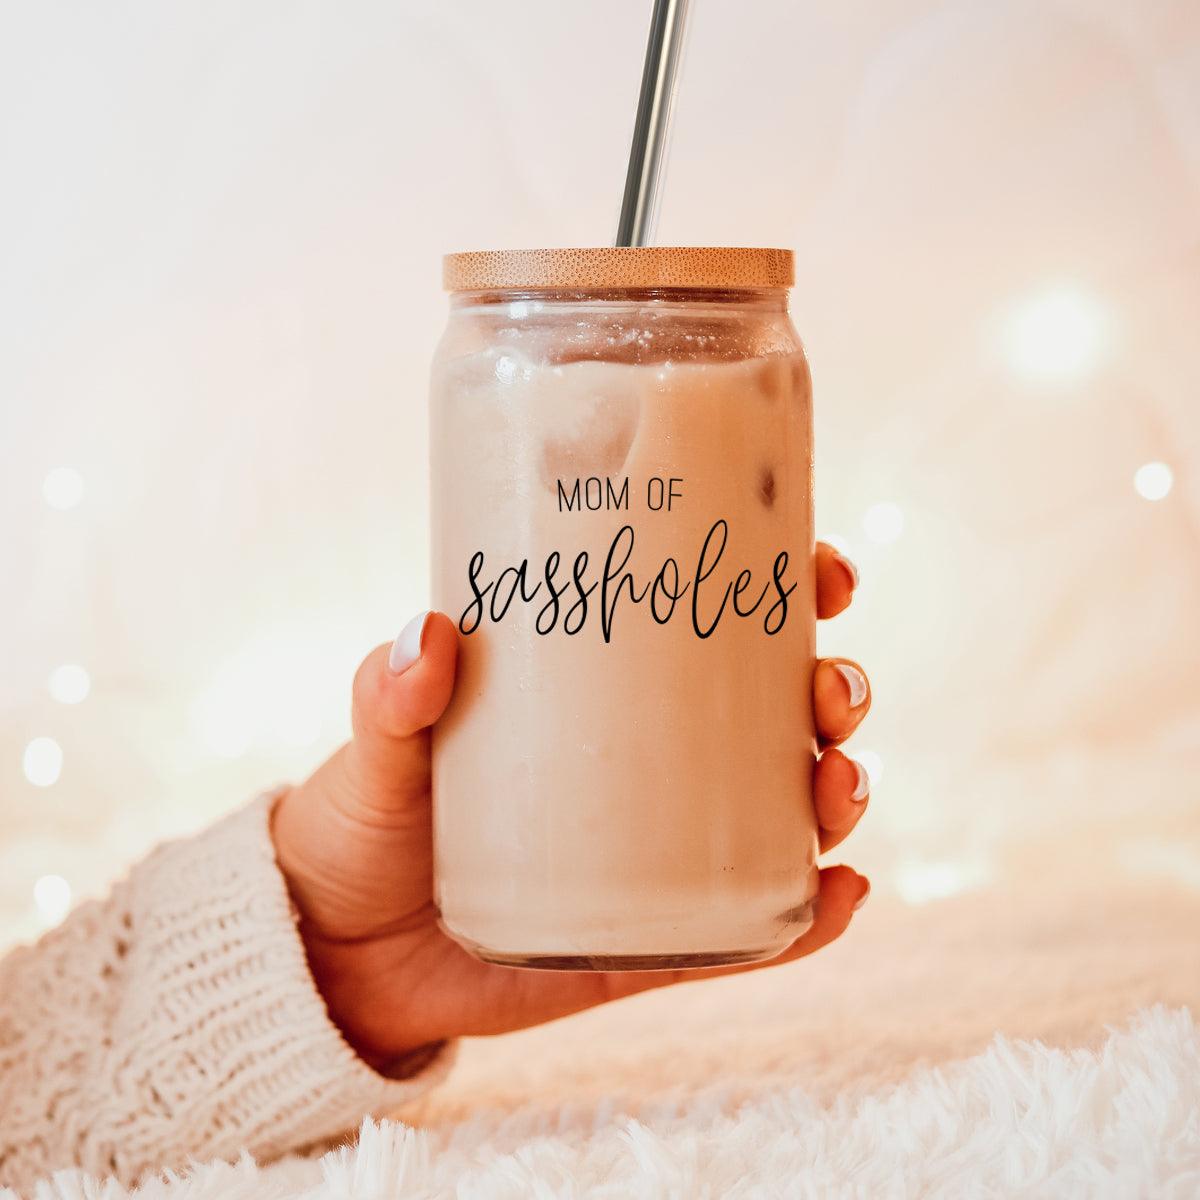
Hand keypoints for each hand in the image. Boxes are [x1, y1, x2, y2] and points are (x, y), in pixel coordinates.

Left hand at [273, 543, 871, 1067]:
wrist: (339, 954)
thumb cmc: (365, 822)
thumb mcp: (378, 749)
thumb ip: (390, 696)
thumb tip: (430, 632)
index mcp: (604, 691)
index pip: (715, 622)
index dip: (789, 585)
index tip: (821, 567)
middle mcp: (654, 762)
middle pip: (779, 710)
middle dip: (834, 688)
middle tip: (830, 691)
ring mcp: (666, 852)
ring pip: (786, 810)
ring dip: (839, 788)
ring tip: (837, 788)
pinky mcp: (659, 941)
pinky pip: (753, 929)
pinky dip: (811, 915)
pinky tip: (843, 894)